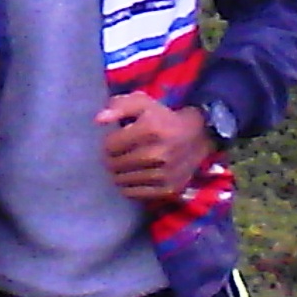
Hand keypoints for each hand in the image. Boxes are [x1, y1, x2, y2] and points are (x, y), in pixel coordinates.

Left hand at [96, 93, 213, 201]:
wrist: (198, 138)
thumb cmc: (164, 118)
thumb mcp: (143, 103)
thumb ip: (119, 106)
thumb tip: (98, 119)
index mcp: (150, 129)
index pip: (110, 145)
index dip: (108, 142)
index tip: (115, 140)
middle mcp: (157, 154)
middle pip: (115, 164)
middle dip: (111, 158)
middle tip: (117, 154)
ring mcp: (163, 175)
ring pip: (122, 181)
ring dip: (118, 173)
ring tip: (125, 164)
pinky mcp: (168, 190)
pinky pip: (134, 194)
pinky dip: (128, 187)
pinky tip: (132, 176)